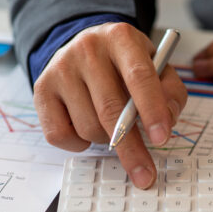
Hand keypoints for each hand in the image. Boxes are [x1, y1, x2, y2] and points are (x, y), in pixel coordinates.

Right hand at [33, 23, 186, 187]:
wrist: (83, 46)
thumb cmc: (125, 64)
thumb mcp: (156, 66)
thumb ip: (170, 92)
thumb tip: (167, 121)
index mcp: (121, 38)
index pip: (139, 75)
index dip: (152, 110)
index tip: (161, 138)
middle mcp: (87, 49)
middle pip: (110, 109)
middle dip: (131, 148)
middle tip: (144, 173)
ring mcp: (61, 68)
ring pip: (87, 126)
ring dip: (105, 140)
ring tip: (112, 127)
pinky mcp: (42, 89)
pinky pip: (59, 135)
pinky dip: (78, 144)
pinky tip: (86, 127)